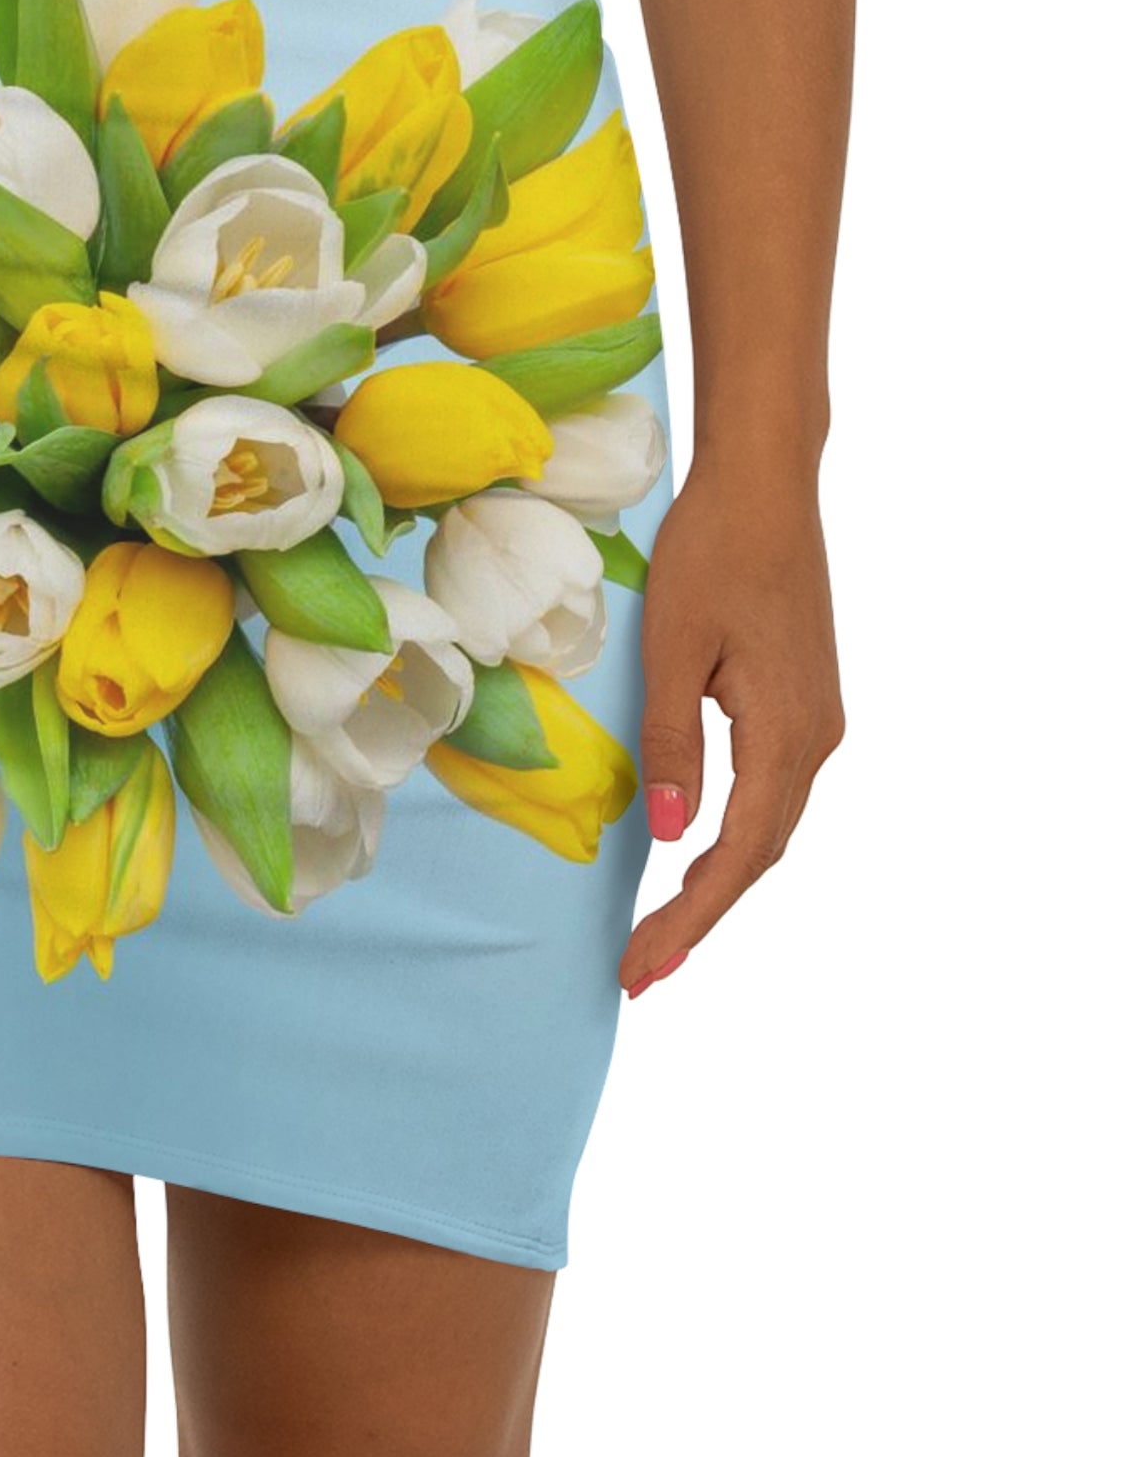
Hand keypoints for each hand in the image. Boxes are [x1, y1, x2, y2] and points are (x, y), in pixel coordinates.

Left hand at [622, 457, 843, 996]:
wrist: (766, 485)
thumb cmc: (712, 553)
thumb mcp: (674, 649)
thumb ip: (672, 744)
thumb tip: (666, 835)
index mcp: (788, 734)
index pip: (738, 854)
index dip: (689, 918)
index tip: (642, 969)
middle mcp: (817, 738)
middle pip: (760, 852)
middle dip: (698, 916)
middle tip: (639, 971)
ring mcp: (817, 720)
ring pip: (769, 824)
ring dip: (716, 882)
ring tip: (659, 934)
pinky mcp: (803, 701)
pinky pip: (770, 790)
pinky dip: (733, 836)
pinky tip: (695, 854)